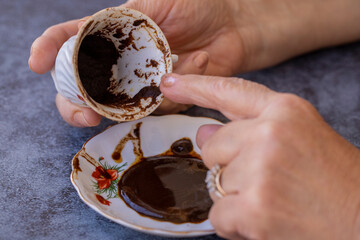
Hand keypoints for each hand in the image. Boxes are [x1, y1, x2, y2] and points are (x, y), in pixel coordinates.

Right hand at [28, 0, 241, 125]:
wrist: (233, 26)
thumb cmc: (198, 5)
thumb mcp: (159, 1)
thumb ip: (130, 15)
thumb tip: (98, 27)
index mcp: (114, 33)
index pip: (73, 40)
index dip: (51, 49)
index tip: (37, 61)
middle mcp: (122, 62)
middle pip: (84, 89)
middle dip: (75, 104)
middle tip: (82, 114)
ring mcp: (142, 82)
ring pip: (117, 107)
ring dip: (128, 103)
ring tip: (167, 72)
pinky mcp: (166, 97)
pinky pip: (159, 105)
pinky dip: (175, 91)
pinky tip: (198, 61)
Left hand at [160, 73, 359, 239]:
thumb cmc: (333, 181)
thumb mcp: (299, 139)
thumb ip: (249, 131)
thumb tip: (203, 133)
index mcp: (285, 110)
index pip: (229, 91)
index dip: (195, 85)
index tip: (169, 82)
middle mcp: (270, 132)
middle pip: (213, 147)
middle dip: (229, 167)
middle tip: (267, 182)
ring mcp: (261, 168)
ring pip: (214, 182)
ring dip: (236, 197)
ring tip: (274, 202)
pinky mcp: (254, 206)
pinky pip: (217, 214)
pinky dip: (235, 224)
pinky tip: (266, 222)